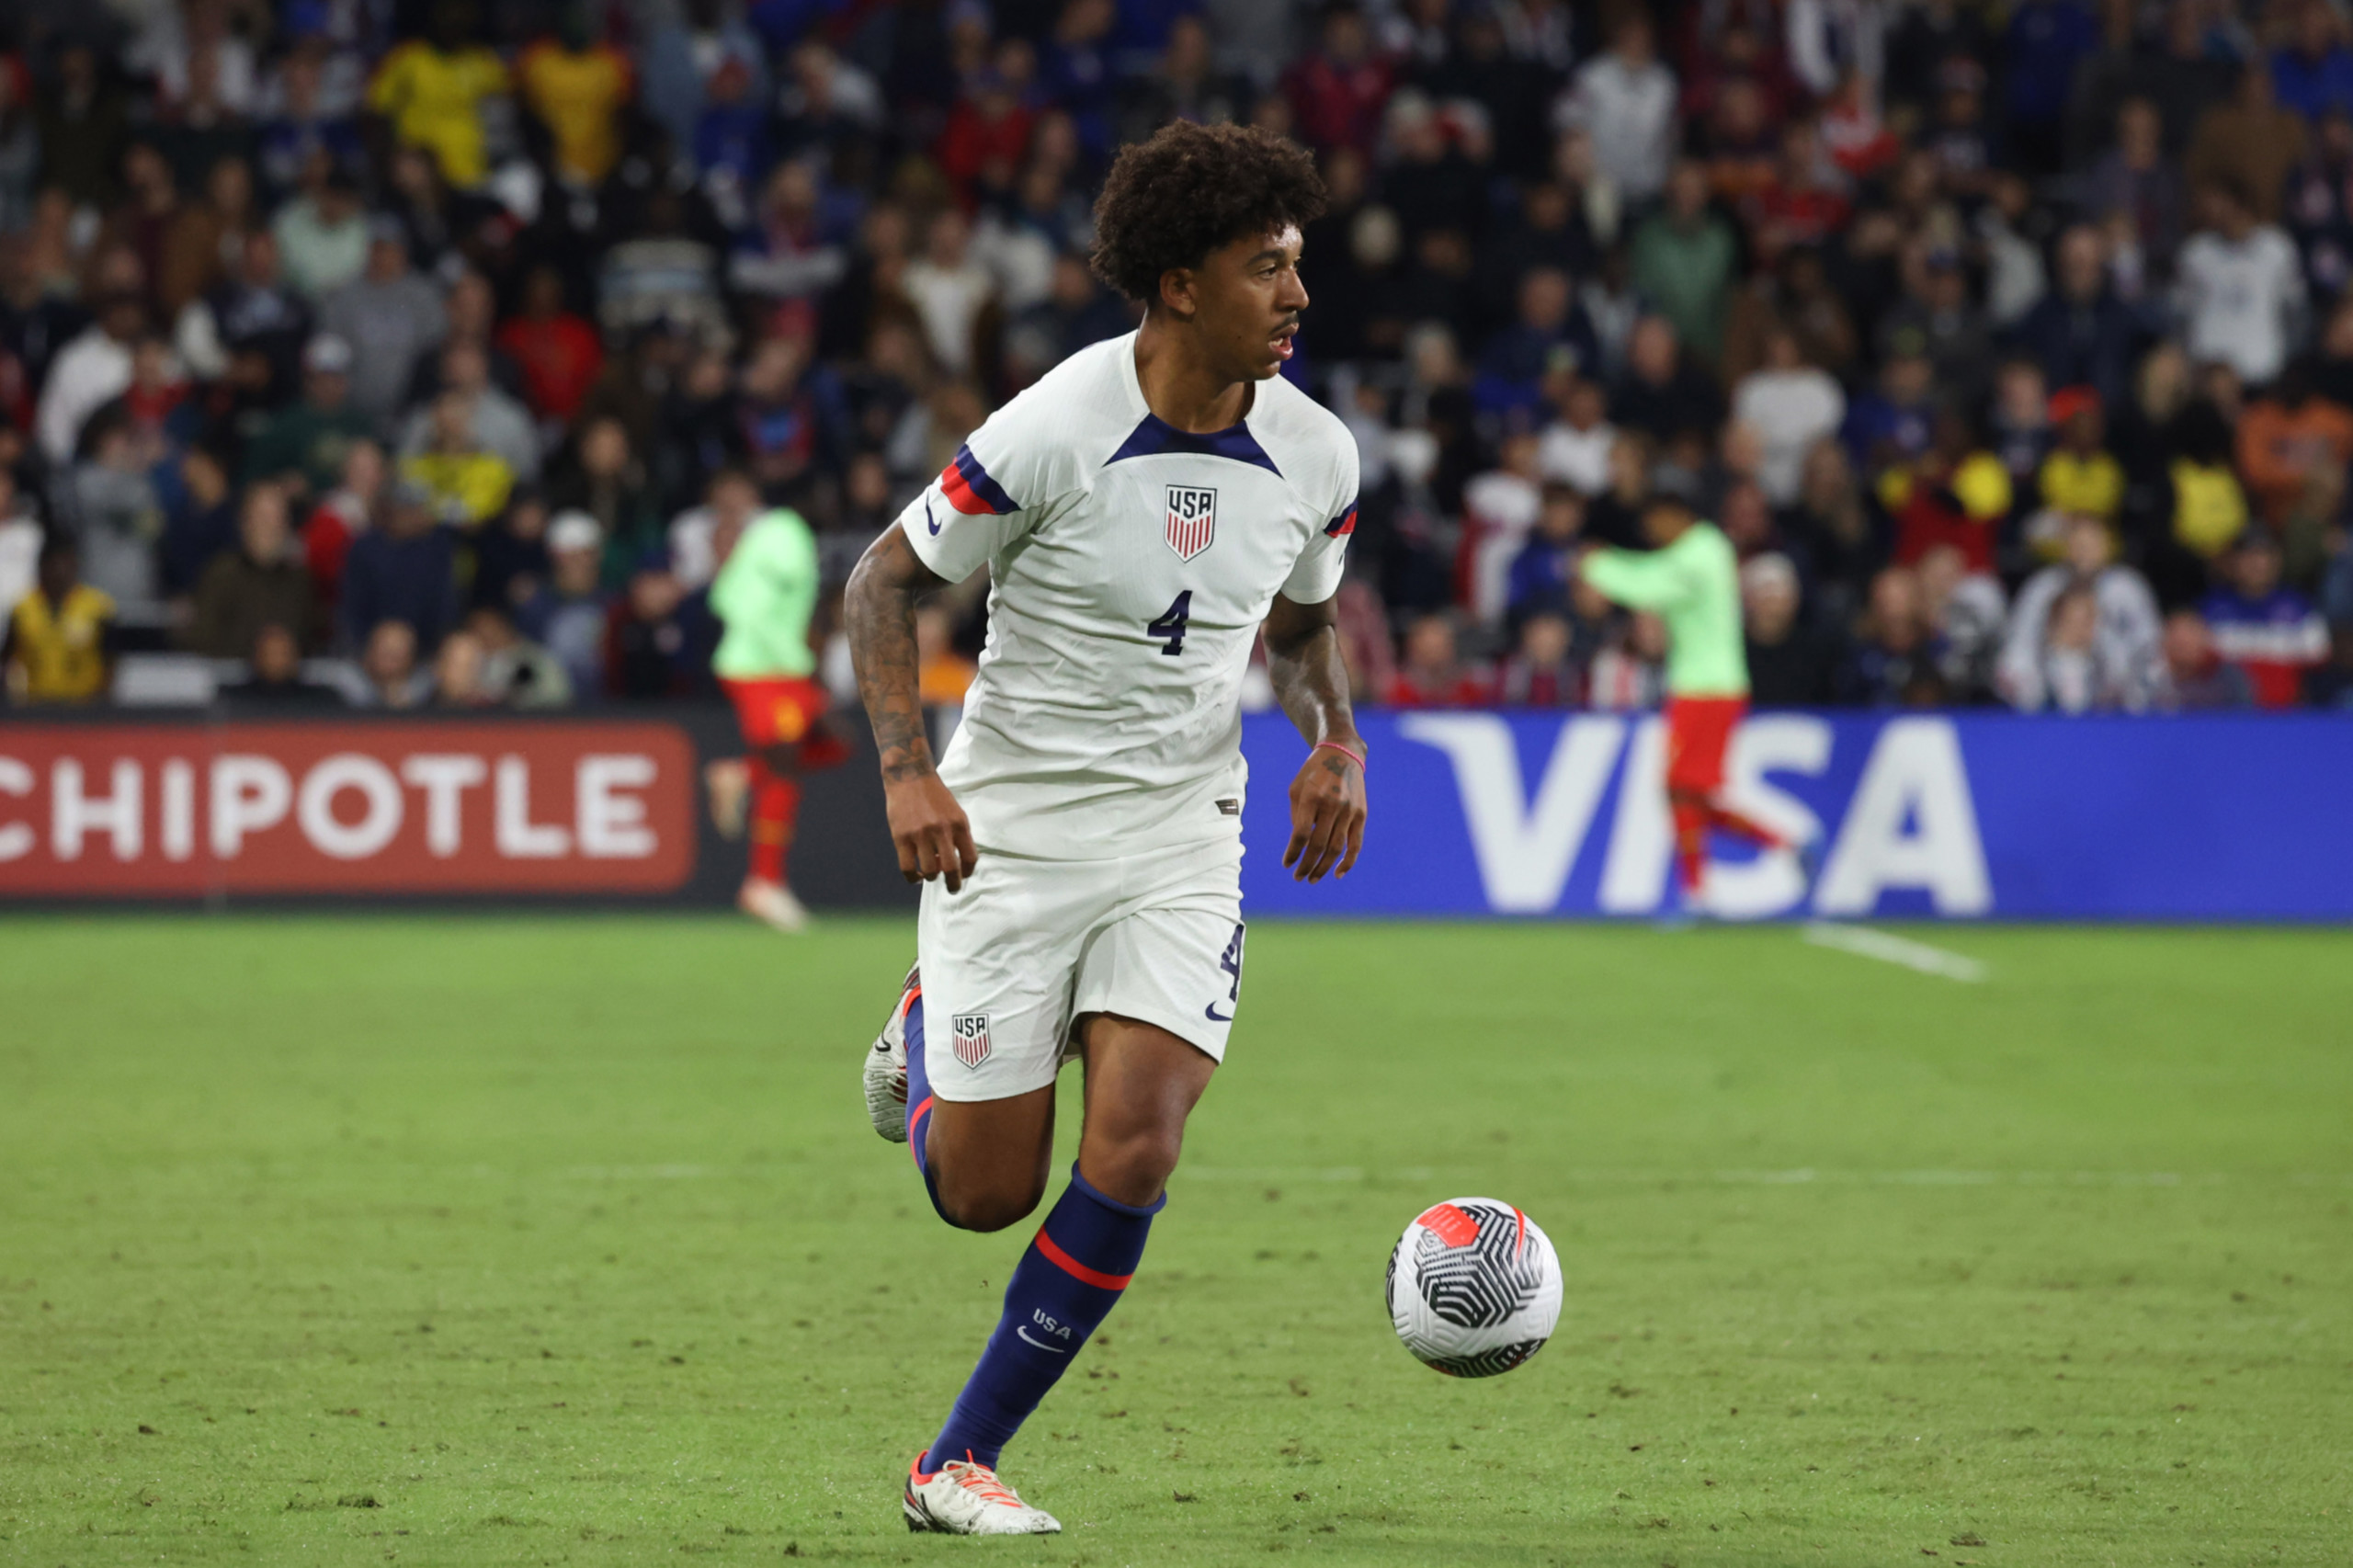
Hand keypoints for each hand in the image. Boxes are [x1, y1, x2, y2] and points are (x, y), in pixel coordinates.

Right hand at [884, 773, 977, 892]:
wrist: (909, 775)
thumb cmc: (934, 796)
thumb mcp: (954, 811)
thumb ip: (958, 835)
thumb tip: (959, 864)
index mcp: (959, 823)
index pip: (970, 858)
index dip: (968, 872)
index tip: (963, 876)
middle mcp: (941, 830)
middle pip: (951, 869)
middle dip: (953, 884)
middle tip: (952, 889)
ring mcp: (920, 834)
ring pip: (929, 872)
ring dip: (931, 878)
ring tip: (929, 875)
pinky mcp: (901, 837)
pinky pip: (908, 868)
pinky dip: (913, 878)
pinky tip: (915, 875)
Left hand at [1283, 741, 1366, 883]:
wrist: (1342, 754)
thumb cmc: (1313, 773)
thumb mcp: (1296, 788)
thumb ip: (1297, 816)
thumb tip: (1299, 845)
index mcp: (1312, 797)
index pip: (1301, 834)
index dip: (1293, 853)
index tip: (1286, 864)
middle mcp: (1332, 804)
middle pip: (1318, 845)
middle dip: (1306, 865)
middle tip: (1298, 877)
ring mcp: (1349, 811)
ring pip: (1336, 848)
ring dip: (1324, 868)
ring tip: (1312, 879)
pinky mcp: (1361, 814)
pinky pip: (1356, 844)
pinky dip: (1348, 862)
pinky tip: (1337, 874)